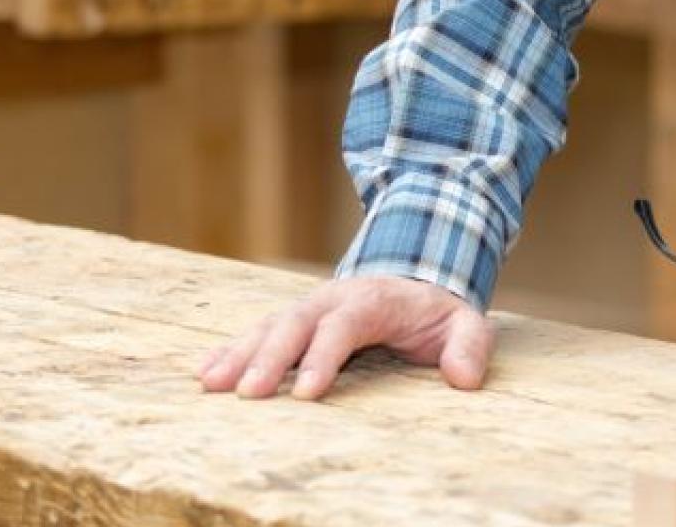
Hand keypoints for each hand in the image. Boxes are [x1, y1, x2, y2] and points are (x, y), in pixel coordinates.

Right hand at [198, 275, 493, 401]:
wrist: (416, 280)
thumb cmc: (437, 313)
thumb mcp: (465, 324)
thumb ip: (469, 347)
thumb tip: (464, 378)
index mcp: (372, 300)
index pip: (344, 326)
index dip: (323, 357)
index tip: (306, 392)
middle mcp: (332, 299)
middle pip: (295, 324)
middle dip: (270, 358)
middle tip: (248, 395)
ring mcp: (308, 308)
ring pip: (268, 326)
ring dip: (239, 354)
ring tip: (211, 384)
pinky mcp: (293, 321)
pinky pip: (257, 332)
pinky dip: (230, 349)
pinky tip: (205, 372)